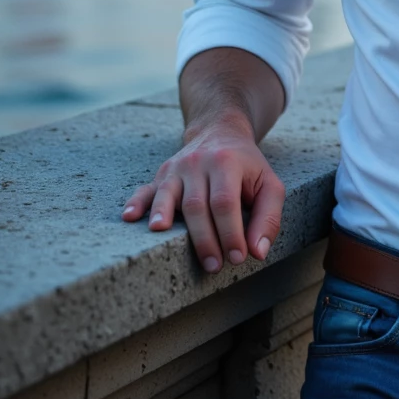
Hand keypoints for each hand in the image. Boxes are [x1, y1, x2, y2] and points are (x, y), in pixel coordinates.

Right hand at [122, 121, 285, 273]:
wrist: (220, 132)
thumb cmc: (248, 166)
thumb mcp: (269, 185)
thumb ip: (268, 217)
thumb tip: (258, 252)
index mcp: (227, 163)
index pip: (225, 203)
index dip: (230, 233)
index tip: (236, 258)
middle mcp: (198, 163)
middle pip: (196, 205)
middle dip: (204, 239)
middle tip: (213, 265)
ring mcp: (176, 169)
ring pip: (168, 196)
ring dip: (163, 217)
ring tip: (162, 239)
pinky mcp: (162, 175)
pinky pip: (145, 189)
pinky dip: (137, 204)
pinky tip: (129, 217)